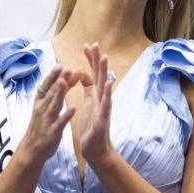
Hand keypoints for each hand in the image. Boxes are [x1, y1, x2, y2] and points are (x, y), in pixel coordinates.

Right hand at [18, 66, 77, 162]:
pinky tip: (73, 108)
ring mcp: (46, 120)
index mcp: (40, 102)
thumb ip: (54, 94)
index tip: (60, 65)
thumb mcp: (44, 108)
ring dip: (59, 93)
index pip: (45, 86)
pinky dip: (65, 115)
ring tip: (65, 82)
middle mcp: (42, 109)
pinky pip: (60, 123)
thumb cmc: (40, 126)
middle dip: (58, 80)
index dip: (52, 76)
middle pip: (51, 92)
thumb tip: (62, 78)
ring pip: (53, 104)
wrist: (32, 150)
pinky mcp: (52, 132)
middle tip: (66, 68)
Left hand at [78, 43, 114, 165]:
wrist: (95, 148)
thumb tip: (85, 74)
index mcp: (95, 94)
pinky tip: (109, 84)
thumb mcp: (87, 103)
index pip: (93, 73)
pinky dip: (108, 94)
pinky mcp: (103, 118)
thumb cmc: (91, 126)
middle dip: (97, 59)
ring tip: (104, 57)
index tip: (87, 45)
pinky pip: (106, 104)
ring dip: (104, 72)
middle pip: (100, 75)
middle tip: (95, 43)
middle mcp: (101, 98)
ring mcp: (104, 107)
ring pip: (104, 86)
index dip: (90, 59)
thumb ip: (87, 89)